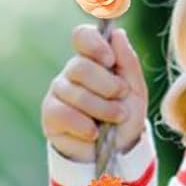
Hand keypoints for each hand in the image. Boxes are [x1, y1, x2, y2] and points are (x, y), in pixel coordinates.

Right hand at [40, 24, 148, 162]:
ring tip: (115, 119)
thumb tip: (118, 34)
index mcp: (93, 60)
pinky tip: (94, 133)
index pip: (82, 37)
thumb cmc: (125, 116)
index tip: (109, 60)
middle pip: (81, 67)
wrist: (117, 151)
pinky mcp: (50, 115)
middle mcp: (72, 73)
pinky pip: (64, 114)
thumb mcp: (135, 90)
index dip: (94, 44)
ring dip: (103, 109)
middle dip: (107, 85)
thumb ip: (128, 62)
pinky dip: (85, 126)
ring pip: (76, 93)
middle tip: (121, 97)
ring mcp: (59, 93)